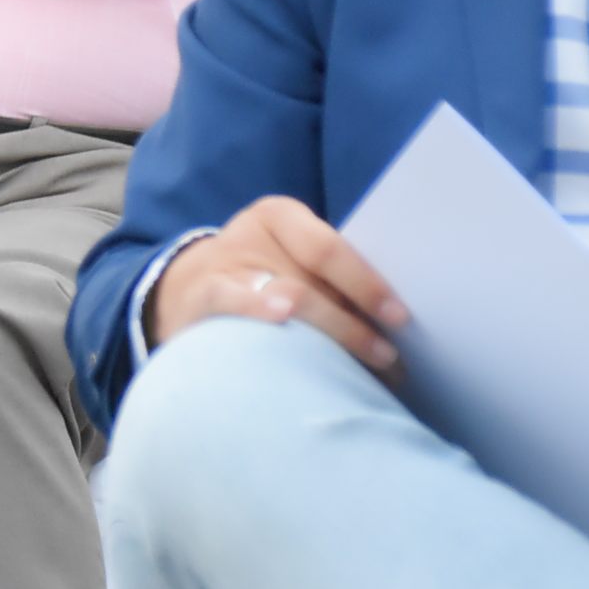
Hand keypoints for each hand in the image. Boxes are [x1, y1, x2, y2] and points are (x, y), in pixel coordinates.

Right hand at [146, 195, 407, 374]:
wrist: (188, 290)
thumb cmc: (260, 278)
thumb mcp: (288, 260)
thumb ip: (329, 278)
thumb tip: (394, 320)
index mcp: (280, 217)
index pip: (329, 248)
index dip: (367, 283)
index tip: (400, 318)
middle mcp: (252, 234)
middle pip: (313, 278)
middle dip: (356, 323)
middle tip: (390, 358)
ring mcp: (224, 264)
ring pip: (286, 296)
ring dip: (331, 337)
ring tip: (363, 372)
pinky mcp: (202, 295)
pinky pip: (235, 302)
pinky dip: (261, 309)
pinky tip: (283, 323)